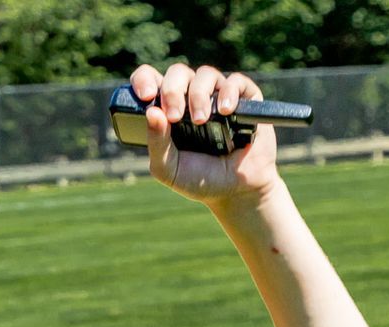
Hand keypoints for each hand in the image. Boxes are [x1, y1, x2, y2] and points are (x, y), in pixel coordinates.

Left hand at [129, 62, 279, 208]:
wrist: (236, 190)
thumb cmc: (197, 178)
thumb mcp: (168, 168)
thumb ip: (156, 143)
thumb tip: (151, 112)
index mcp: (165, 110)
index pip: (148, 80)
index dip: (143, 80)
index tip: (146, 96)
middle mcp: (190, 97)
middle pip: (177, 73)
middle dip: (172, 90)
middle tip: (175, 116)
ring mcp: (217, 96)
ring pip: (205, 74)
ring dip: (199, 95)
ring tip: (201, 121)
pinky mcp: (245, 99)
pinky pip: (236, 81)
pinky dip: (229, 92)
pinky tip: (226, 111)